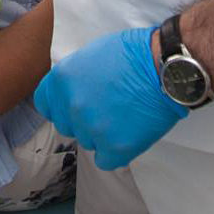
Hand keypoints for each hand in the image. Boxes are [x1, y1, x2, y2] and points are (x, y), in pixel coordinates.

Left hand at [33, 26, 185, 169]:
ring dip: (101, 134)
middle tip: (106, 108)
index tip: (73, 105)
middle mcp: (72, 106)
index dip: (60, 105)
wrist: (167, 67)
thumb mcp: (92, 53)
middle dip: (82, 119)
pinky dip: (115, 151)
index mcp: (62, 79)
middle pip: (66, 125)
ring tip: (124, 116)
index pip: (45, 103)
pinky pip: (105, 160)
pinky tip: (129, 134)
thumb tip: (70, 91)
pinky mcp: (115, 148)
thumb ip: (75, 76)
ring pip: (87, 142)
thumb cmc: (134, 54)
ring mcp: (92, 129)